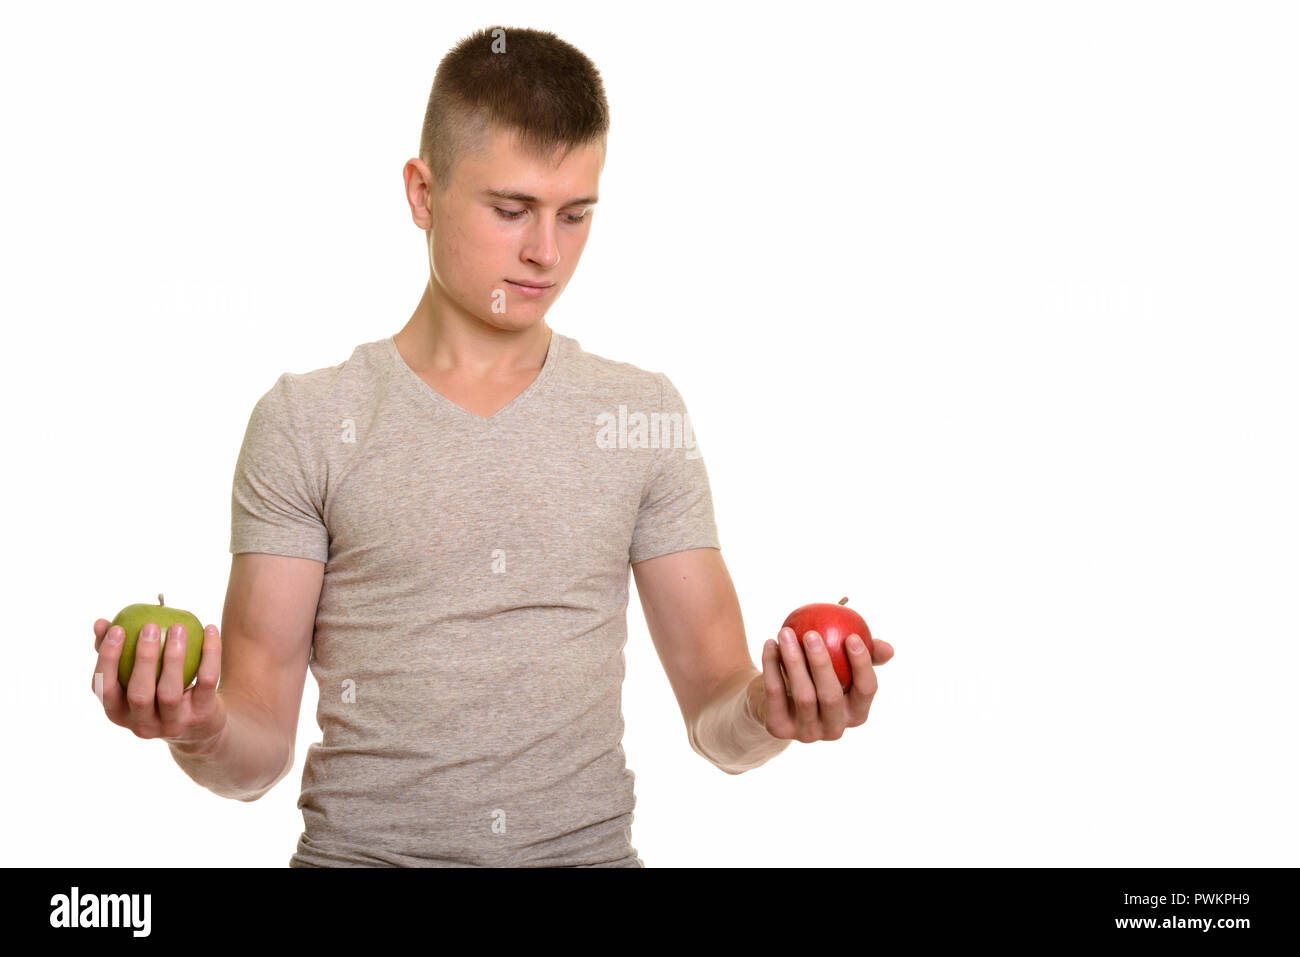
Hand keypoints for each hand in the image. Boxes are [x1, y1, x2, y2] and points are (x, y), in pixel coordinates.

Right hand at [91, 617, 226, 750]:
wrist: (200, 724)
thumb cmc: (156, 690)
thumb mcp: (134, 676)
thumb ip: (117, 651)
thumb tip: (100, 623)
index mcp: (118, 712)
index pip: (104, 687)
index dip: (107, 659)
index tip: (117, 629)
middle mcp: (142, 724)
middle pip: (139, 694)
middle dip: (143, 658)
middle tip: (150, 626)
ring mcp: (172, 724)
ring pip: (170, 693)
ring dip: (174, 657)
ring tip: (178, 627)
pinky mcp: (201, 716)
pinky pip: (206, 681)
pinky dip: (210, 654)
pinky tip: (210, 629)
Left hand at [750, 627, 893, 742]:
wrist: (776, 698)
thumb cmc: (817, 675)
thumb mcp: (841, 663)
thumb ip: (864, 653)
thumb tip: (888, 649)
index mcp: (856, 713)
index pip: (866, 690)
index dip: (862, 665)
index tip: (851, 636)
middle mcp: (835, 729)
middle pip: (831, 696)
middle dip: (822, 663)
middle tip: (812, 633)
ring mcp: (807, 733)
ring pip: (803, 695)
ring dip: (793, 660)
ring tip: (786, 632)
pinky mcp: (779, 729)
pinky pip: (776, 694)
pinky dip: (772, 666)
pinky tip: (771, 643)